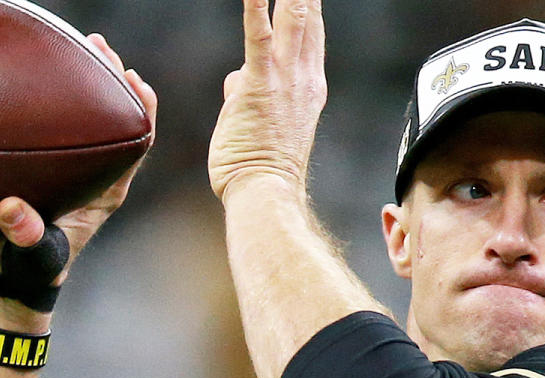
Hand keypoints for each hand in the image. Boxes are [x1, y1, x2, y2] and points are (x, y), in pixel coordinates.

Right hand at [0, 34, 157, 324]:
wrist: (16, 278)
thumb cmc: (30, 267)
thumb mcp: (30, 253)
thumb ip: (25, 235)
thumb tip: (13, 212)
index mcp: (108, 191)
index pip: (139, 141)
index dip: (141, 107)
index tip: (129, 76)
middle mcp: (101, 176)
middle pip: (120, 119)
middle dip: (113, 80)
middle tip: (97, 45)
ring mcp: (82, 171)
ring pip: (97, 117)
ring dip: (91, 81)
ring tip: (79, 44)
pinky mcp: (60, 169)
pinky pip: (70, 125)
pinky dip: (66, 97)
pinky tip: (48, 71)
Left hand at [208, 0, 326, 200]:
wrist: (266, 191)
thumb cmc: (258, 166)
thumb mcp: (254, 124)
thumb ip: (245, 93)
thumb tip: (233, 81)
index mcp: (307, 87)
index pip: (311, 35)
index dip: (310, 6)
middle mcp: (303, 78)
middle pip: (308, 18)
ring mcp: (284, 80)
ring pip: (293, 19)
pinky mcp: (259, 84)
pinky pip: (257, 36)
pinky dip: (255, 7)